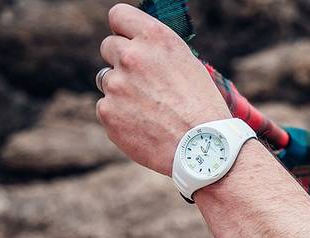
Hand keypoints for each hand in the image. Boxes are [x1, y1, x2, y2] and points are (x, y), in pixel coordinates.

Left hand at [96, 4, 232, 175]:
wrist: (203, 148)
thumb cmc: (202, 108)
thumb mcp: (187, 65)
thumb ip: (156, 52)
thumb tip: (137, 48)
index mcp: (155, 38)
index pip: (119, 15)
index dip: (124, 30)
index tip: (129, 41)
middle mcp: (131, 56)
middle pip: (108, 47)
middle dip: (121, 61)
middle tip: (144, 84)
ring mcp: (115, 85)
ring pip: (106, 80)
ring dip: (121, 90)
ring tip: (149, 110)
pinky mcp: (107, 112)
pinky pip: (106, 108)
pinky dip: (120, 117)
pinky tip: (144, 127)